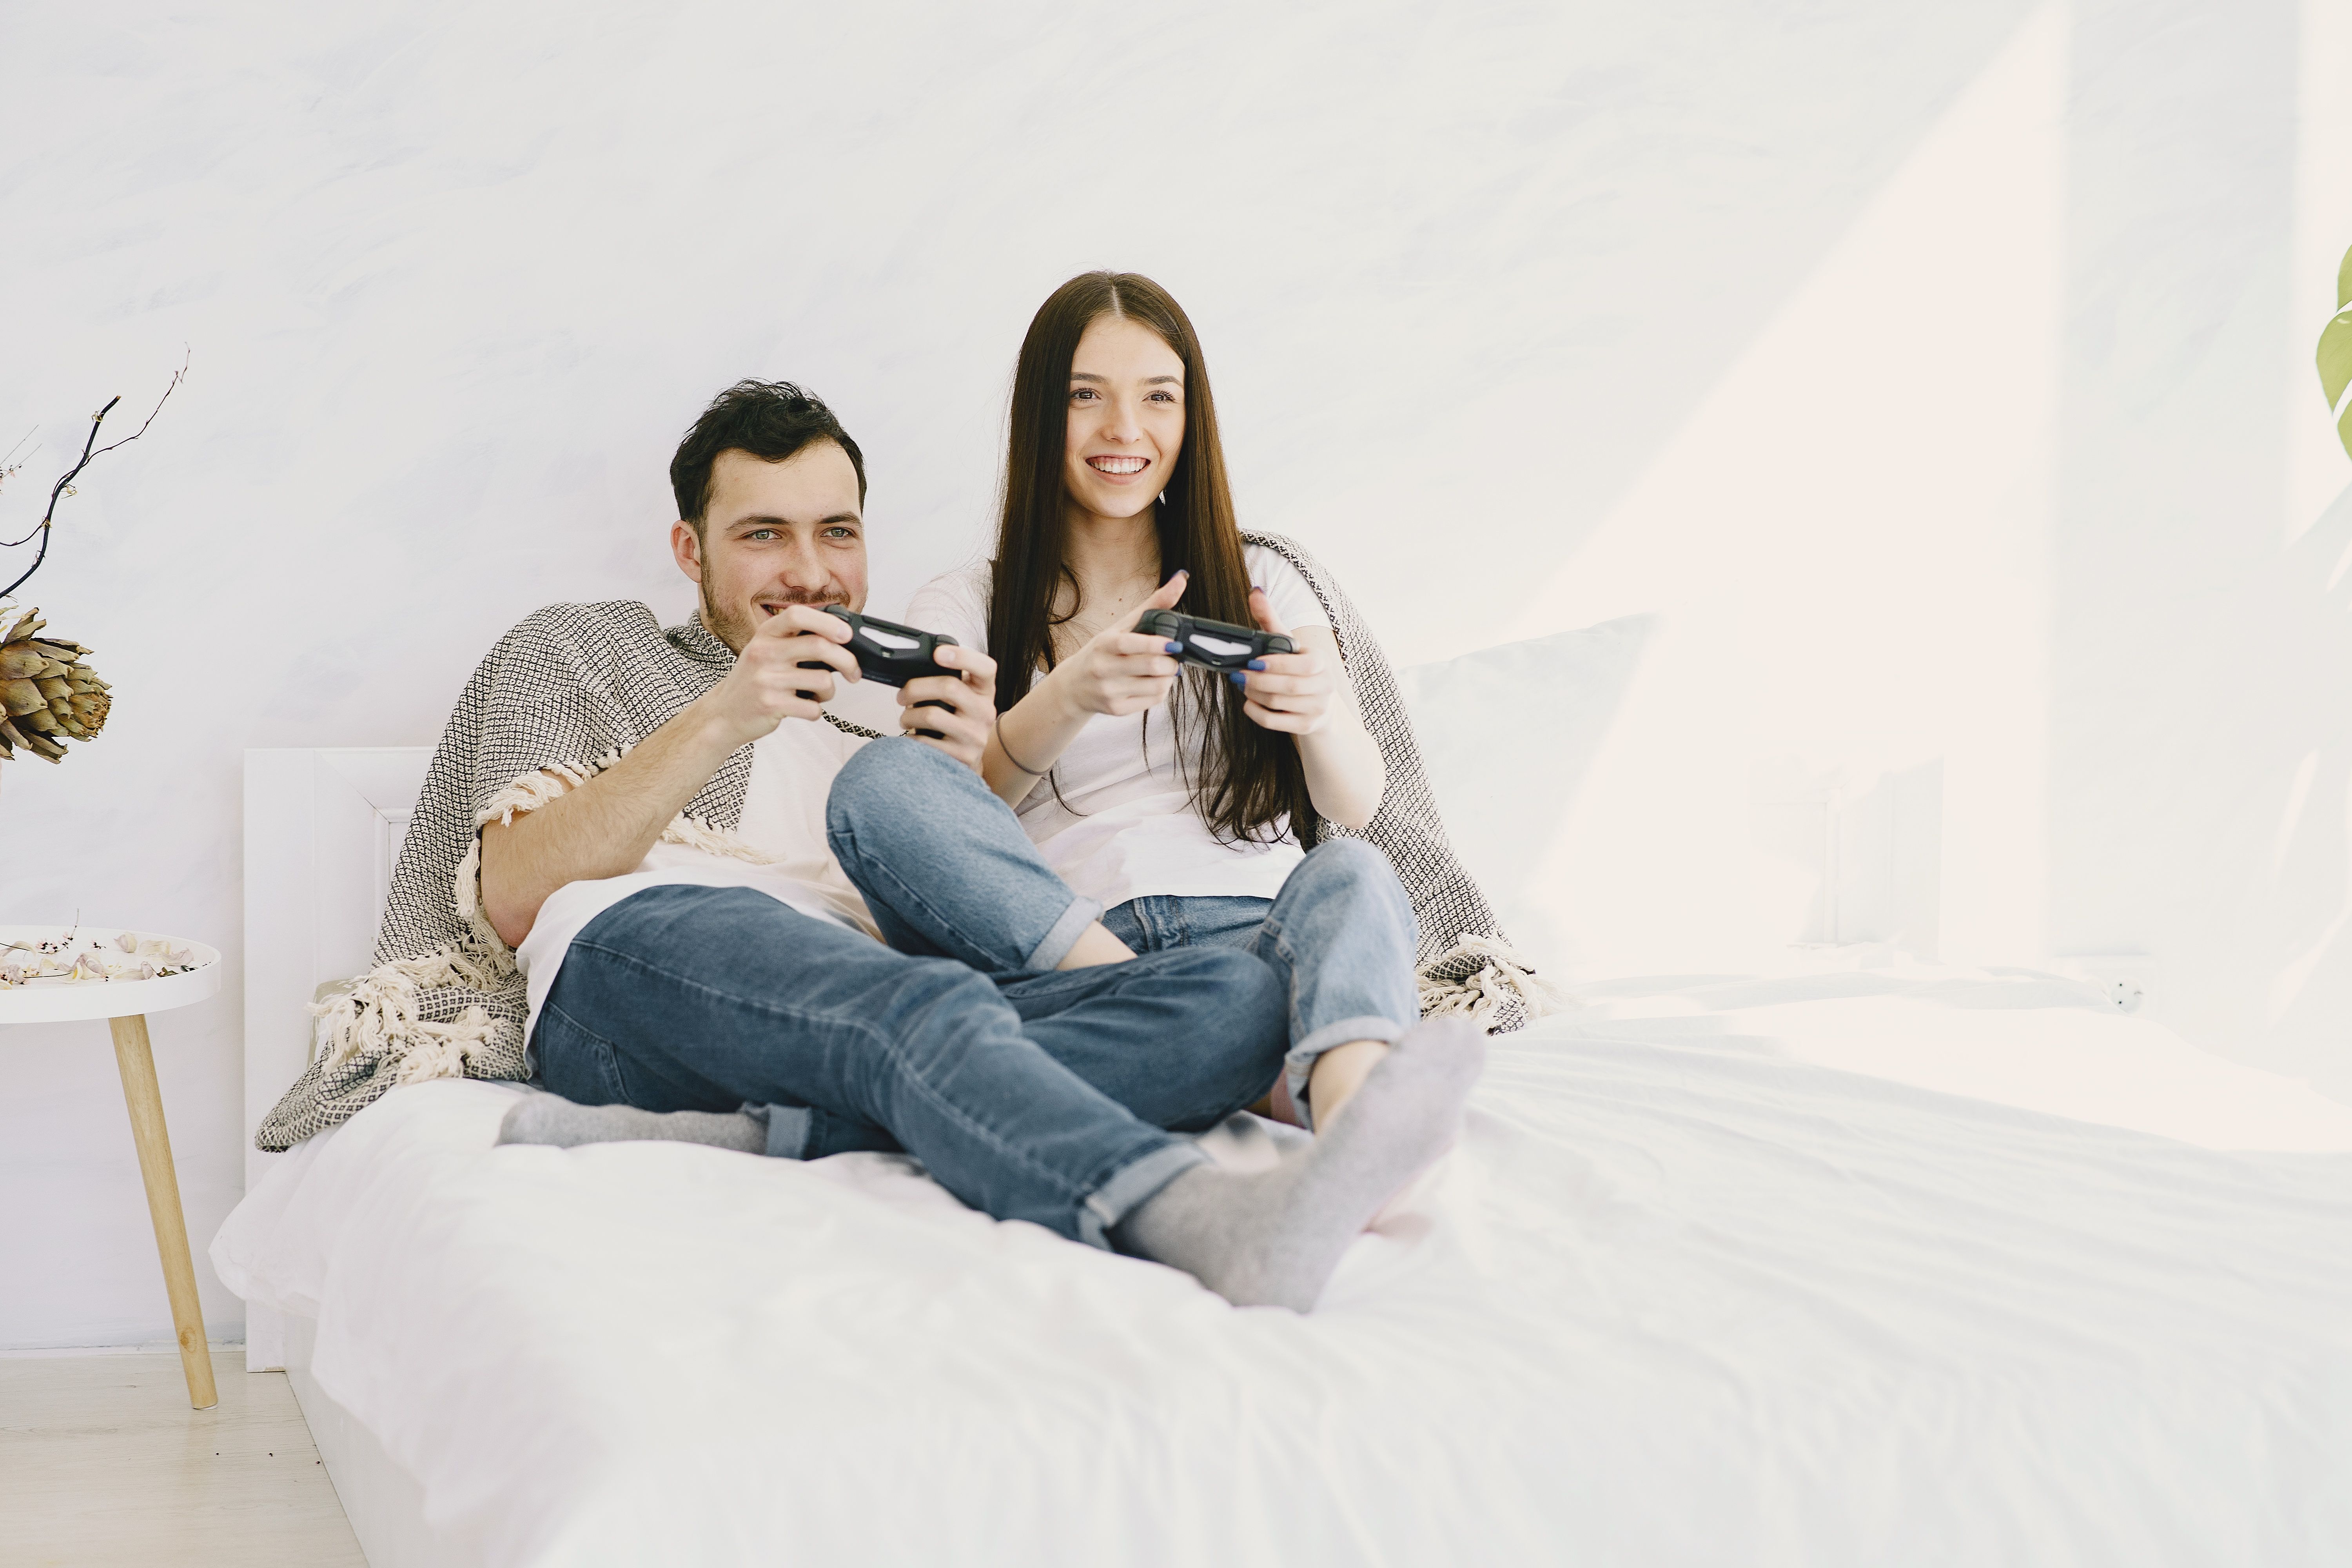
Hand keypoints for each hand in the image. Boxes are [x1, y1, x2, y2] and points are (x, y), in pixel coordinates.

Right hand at [699, 604, 858, 746]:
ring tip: (818, 694)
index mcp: (766, 634)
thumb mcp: (765, 650)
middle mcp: (764, 653)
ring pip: (822, 680)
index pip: (797, 615)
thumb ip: (794, 640)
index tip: (847, 635)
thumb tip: (840, 637)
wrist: (724, 714)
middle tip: (853, 672)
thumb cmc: (752, 681)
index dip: (828, 622)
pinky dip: (816, 710)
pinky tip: (804, 707)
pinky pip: (813, 707)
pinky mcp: (771, 705)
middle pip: (819, 646)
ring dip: (829, 691)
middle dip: (847, 661)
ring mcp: (767, 679)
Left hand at [897, 643, 998, 772]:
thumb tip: (912, 674)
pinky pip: (925, 742)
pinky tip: (913, 737)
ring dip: (908, 716)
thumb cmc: (958, 721)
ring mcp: (975, 735)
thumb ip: (948, 681)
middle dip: (915, 688)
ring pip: (932, 715)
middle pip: (948, 687)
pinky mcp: (962, 756)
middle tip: (902, 695)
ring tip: (905, 719)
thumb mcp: (963, 698)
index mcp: (984, 691)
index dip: (962, 656)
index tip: (937, 653)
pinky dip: (911, 738)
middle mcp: (984, 711)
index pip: (985, 667)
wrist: (968, 757)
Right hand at [1043, 570, 1187, 718]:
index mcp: (1105, 644)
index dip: (1156, 644)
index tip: (1174, 644)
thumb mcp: (1122, 626)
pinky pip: (1152, 700)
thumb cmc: (1103, 651)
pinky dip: (1161, 690)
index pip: (1131, 644)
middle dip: (1171, 662)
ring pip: (1156, 686)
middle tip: (1174, 656)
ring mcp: (1110, 691)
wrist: (1075, 686)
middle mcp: (1104, 669)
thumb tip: (1181, 579)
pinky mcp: (1117, 709)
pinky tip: (1154, 682)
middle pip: (1150, 667)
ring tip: (1165, 669)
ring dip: (1169, 677)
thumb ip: (1153, 605)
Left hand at [1231, 588, 1334, 734]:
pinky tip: (1249, 702)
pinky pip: (1275, 722)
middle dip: (1258, 681)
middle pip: (1288, 687)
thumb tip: (1254, 591)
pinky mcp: (1307, 726)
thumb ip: (1270, 620)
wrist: (1322, 707)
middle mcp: (1325, 686)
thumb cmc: (1300, 671)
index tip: (1253, 662)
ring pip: (1278, 704)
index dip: (1277, 664)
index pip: (1304, 665)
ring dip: (1254, 695)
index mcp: (1321, 662)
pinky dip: (1256, 712)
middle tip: (1238, 675)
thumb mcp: (1289, 645)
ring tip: (1242, 685)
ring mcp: (1317, 709)